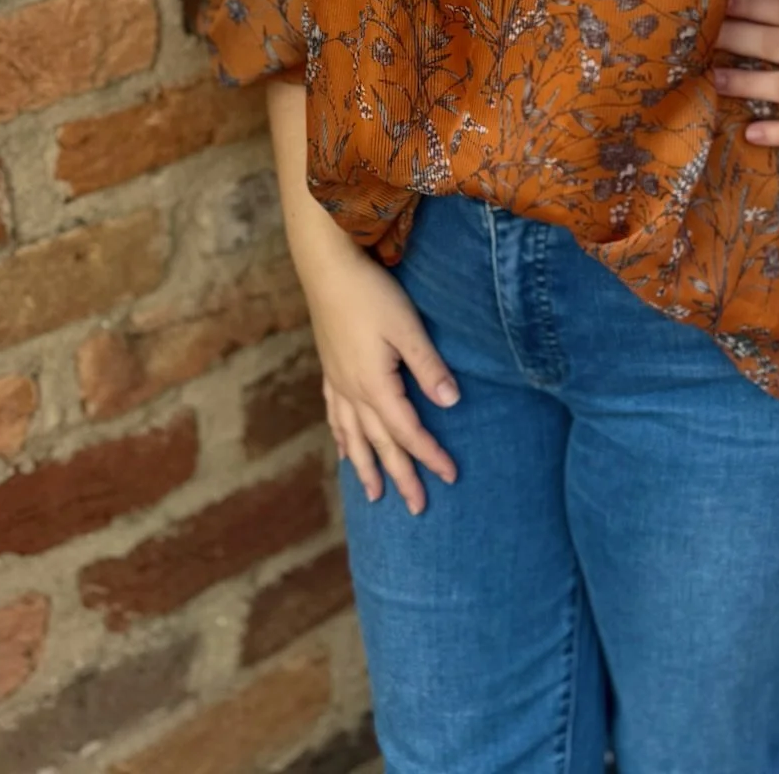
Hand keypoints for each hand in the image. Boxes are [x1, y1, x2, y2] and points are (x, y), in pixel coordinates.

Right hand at [300, 226, 460, 515]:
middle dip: (400, 477)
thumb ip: (428, 368)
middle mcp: (353, 392)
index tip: (450, 476)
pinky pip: (335, 416)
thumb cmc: (371, 294)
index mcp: (375, 386)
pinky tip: (344, 448)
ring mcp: (337, 382)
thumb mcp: (407, 328)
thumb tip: (451, 403)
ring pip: (352, 437)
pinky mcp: (330, 369)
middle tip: (417, 508)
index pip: (408, 432)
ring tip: (374, 496)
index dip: (430, 455)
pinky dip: (342, 438)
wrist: (327, 268)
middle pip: (379, 444)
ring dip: (366, 467)